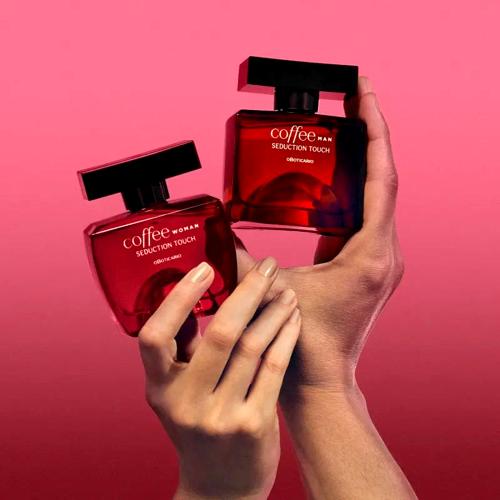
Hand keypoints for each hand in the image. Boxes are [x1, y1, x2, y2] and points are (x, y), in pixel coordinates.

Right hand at [138, 258, 300, 499]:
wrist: (219, 487)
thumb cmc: (197, 427)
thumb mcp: (176, 393)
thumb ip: (182, 349)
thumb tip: (193, 293)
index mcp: (159, 389)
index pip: (154, 337)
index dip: (177, 299)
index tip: (204, 268)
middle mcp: (187, 403)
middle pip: (221, 334)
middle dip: (249, 292)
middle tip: (269, 267)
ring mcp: (222, 417)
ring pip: (254, 347)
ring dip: (274, 311)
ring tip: (286, 290)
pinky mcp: (255, 425)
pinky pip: (274, 367)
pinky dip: (285, 335)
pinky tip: (293, 318)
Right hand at [236, 76, 402, 393]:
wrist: (322, 382)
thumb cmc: (303, 346)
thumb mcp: (268, 292)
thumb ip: (238, 257)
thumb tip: (211, 228)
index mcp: (369, 254)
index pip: (381, 178)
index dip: (375, 130)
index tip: (364, 92)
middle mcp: (386, 253)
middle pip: (384, 179)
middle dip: (371, 134)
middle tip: (354, 97)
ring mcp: (381, 260)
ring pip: (379, 197)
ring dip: (367, 160)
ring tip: (349, 125)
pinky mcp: (370, 266)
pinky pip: (369, 216)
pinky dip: (356, 189)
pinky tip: (337, 175)